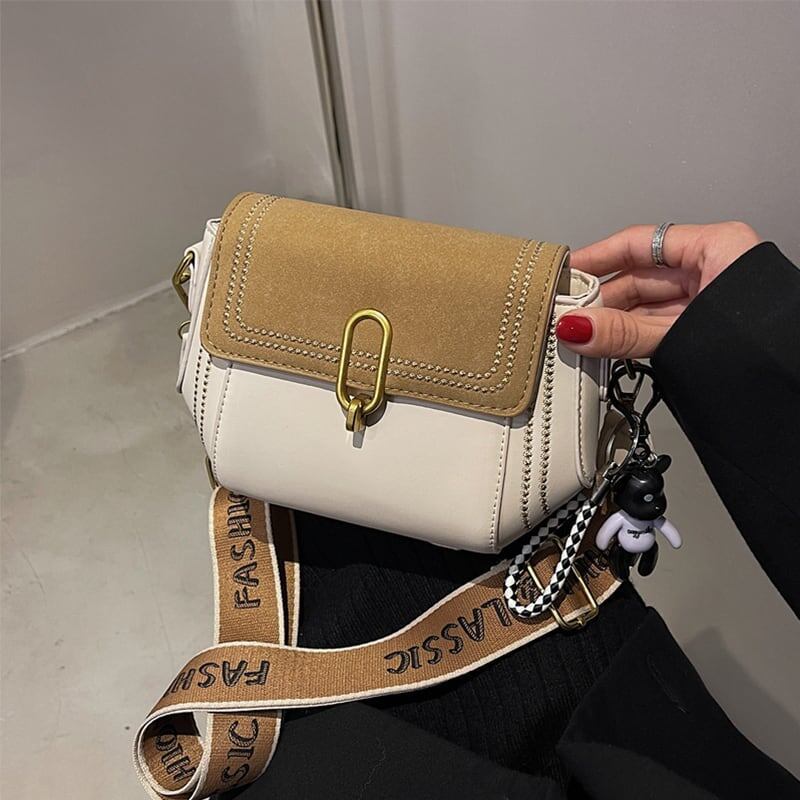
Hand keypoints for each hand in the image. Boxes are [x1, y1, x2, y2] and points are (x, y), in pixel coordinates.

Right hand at [555, 222, 760, 356]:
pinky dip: (631, 337)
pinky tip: (604, 347)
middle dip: (601, 299)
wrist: (799, 392)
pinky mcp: (707, 330)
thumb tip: (574, 328)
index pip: (640, 243)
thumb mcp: (684, 335)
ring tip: (577, 337)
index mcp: (717, 249)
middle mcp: (712, 270)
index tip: (564, 273)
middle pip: (640, 277)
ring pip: (647, 305)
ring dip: (612, 322)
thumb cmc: (762, 348)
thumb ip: (626, 333)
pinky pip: (659, 326)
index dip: (597, 257)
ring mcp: (709, 302)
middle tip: (563, 316)